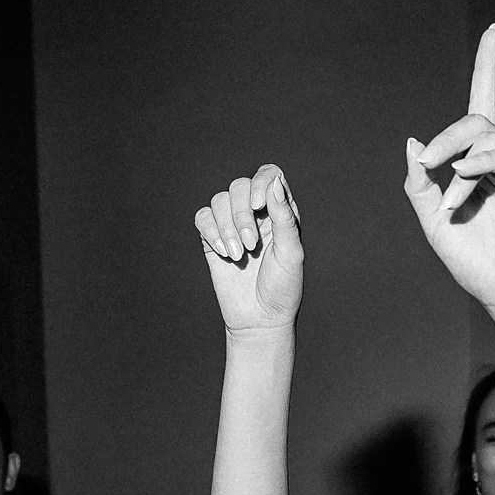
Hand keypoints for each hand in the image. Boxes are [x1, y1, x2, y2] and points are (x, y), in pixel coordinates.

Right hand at [197, 164, 303, 334]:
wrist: (260, 319)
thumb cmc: (283, 287)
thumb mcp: (291, 253)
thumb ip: (285, 217)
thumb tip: (274, 183)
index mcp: (280, 211)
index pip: (269, 175)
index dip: (261, 182)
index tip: (258, 206)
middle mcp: (256, 213)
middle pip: (240, 186)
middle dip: (241, 215)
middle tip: (251, 245)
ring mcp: (232, 225)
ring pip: (220, 201)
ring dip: (227, 227)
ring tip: (239, 255)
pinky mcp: (212, 239)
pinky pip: (203, 218)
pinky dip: (211, 232)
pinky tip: (224, 253)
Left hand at [404, 24, 494, 315]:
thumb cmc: (473, 261)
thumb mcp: (432, 221)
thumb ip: (419, 184)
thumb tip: (413, 143)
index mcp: (478, 163)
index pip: (482, 104)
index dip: (487, 65)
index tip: (492, 31)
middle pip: (476, 121)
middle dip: (447, 137)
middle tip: (428, 163)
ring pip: (490, 138)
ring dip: (461, 163)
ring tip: (449, 201)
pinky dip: (486, 164)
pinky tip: (466, 178)